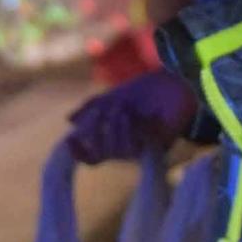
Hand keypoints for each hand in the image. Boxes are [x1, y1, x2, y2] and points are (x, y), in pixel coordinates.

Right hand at [65, 70, 199, 164]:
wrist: (172, 86)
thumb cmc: (143, 92)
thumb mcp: (112, 97)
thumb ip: (91, 108)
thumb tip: (69, 121)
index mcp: (111, 139)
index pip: (91, 155)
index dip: (78, 152)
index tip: (70, 140)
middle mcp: (123, 149)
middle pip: (101, 153)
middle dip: (97, 131)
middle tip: (102, 111)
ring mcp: (140, 150)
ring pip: (117, 152)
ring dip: (116, 130)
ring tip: (123, 110)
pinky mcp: (156, 150)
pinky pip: (137, 147)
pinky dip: (134, 131)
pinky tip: (138, 118)